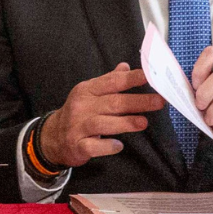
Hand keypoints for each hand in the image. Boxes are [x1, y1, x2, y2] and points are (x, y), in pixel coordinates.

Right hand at [39, 63, 162, 168]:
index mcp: (86, 90)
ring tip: (143, 123)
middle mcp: (82, 106)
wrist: (53, 137)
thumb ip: (109, 81)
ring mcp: (78, 126)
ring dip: (124, 122)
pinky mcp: (78, 145)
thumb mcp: (89, 94)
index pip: (111, 82)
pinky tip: (118, 145)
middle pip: (112, 102)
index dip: (131, 79)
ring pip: (103, 123)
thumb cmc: (79, 114)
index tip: (150, 77)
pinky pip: (94, 146)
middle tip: (159, 101)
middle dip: (137, 102)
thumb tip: (126, 67)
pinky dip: (107, 146)